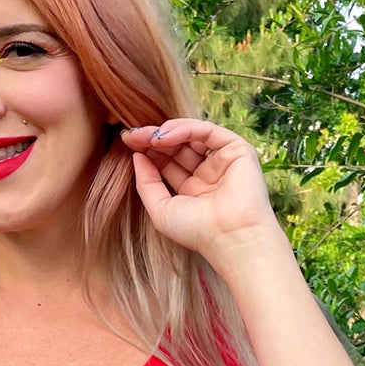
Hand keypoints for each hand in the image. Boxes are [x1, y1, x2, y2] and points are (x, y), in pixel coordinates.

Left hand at [121, 118, 283, 268]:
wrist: (230, 237)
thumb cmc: (198, 231)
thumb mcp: (161, 210)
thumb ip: (146, 183)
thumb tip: (136, 156)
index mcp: (193, 189)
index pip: (168, 162)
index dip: (148, 151)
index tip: (127, 143)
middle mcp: (208, 174)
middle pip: (177, 147)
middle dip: (153, 139)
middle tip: (132, 135)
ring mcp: (222, 161)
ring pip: (191, 135)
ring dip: (166, 132)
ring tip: (146, 136)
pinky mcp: (237, 150)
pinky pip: (207, 131)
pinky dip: (184, 128)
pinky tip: (163, 136)